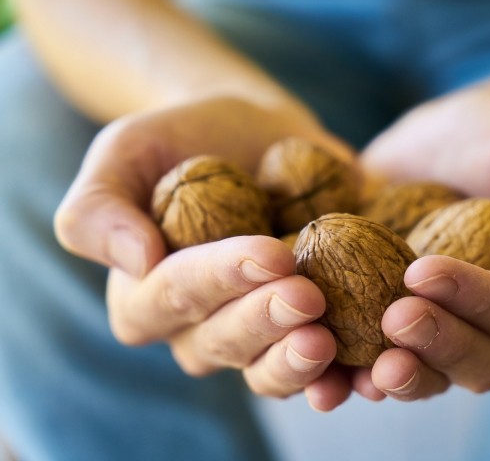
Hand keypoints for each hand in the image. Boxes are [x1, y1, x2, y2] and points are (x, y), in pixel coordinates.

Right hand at [55, 95, 354, 397]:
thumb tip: (135, 261)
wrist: (253, 134)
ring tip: (331, 342)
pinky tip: (369, 372)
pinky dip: (346, 375)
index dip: (222, 280)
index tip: (271, 254)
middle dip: (268, 322)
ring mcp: (257, 334)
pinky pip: (323, 367)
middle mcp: (199, 329)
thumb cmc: (182, 141)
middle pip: (225, 341)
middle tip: (308, 296)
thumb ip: (99, 207)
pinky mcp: (306, 327)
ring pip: (270, 370)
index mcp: (148, 297)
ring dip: (301, 364)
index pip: (177, 295)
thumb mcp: (125, 152)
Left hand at [352, 89, 489, 400]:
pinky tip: (331, 381)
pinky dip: (356, 380)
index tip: (427, 270)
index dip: (485, 303)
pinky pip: (385, 366)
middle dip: (441, 345)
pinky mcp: (400, 325)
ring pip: (437, 377)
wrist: (441, 139)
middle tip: (396, 316)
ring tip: (366, 371)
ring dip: (403, 379)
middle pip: (486, 361)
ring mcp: (452, 330)